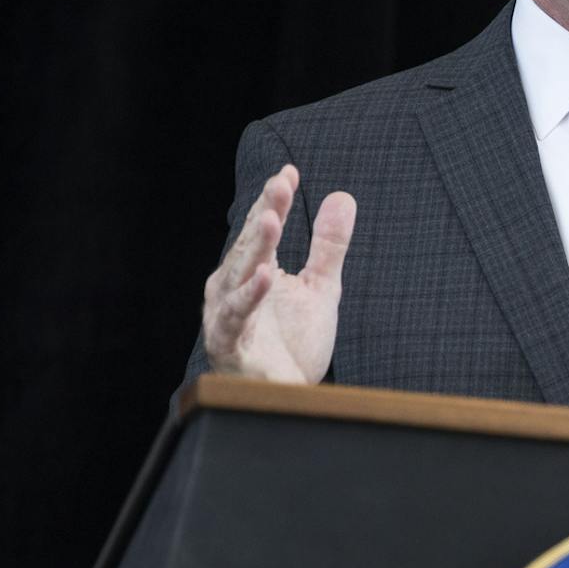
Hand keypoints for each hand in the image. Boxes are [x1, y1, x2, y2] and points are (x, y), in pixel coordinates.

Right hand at [202, 165, 355, 383]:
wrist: (285, 395)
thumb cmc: (294, 340)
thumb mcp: (321, 286)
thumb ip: (328, 245)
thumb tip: (342, 196)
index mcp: (253, 268)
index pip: (264, 227)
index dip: (275, 200)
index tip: (290, 172)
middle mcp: (232, 285)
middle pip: (251, 244)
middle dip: (265, 213)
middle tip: (280, 184)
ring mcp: (227, 313)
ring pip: (239, 273)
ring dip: (256, 247)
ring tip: (273, 220)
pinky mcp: (229, 342)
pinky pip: (237, 316)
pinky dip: (250, 296)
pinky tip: (267, 276)